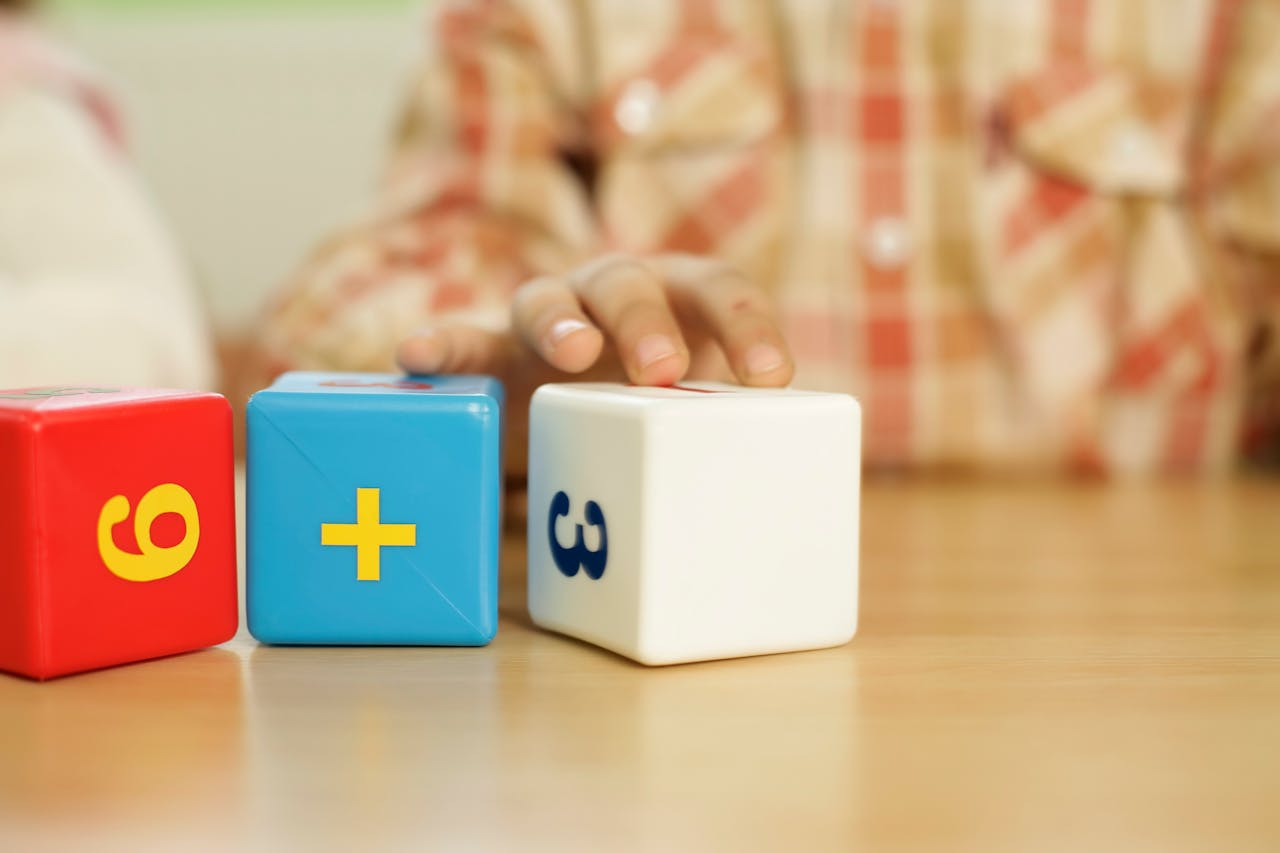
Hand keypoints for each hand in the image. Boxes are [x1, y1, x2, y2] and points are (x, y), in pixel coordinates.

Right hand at [395, 253, 793, 473]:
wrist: (571, 389)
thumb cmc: (647, 403)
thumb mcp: (685, 411)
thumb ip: (716, 434)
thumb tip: (770, 521)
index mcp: (675, 297)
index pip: (719, 292)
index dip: (748, 327)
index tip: (770, 378)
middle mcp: (610, 292)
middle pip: (628, 284)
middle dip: (646, 321)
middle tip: (661, 369)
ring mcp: (545, 313)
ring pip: (544, 298)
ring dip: (560, 321)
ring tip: (571, 353)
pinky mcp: (488, 347)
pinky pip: (459, 339)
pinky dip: (440, 344)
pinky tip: (416, 357)